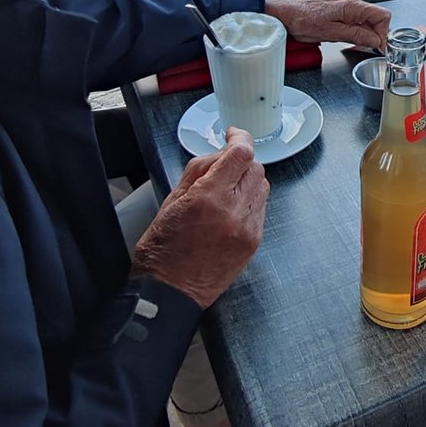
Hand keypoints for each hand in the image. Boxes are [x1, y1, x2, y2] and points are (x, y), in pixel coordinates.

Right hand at [132, 128, 267, 307]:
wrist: (170, 292)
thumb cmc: (163, 248)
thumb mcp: (171, 200)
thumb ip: (199, 170)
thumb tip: (220, 153)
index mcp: (208, 198)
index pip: (241, 154)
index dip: (240, 138)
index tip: (233, 135)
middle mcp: (233, 212)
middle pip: (256, 167)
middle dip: (241, 161)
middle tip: (223, 167)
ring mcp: (247, 229)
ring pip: (262, 187)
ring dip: (248, 181)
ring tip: (225, 191)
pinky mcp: (254, 243)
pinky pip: (261, 209)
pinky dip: (250, 202)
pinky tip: (230, 211)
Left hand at [266, 0, 390, 49]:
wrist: (285, 14)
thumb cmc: (302, 20)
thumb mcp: (331, 33)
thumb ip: (356, 35)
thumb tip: (375, 39)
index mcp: (352, 5)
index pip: (382, 15)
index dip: (384, 33)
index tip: (380, 47)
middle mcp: (351, 2)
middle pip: (376, 18)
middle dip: (376, 35)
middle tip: (369, 49)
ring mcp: (345, 5)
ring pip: (367, 20)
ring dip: (366, 34)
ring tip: (357, 46)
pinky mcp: (339, 9)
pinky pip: (356, 20)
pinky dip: (358, 31)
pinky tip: (350, 40)